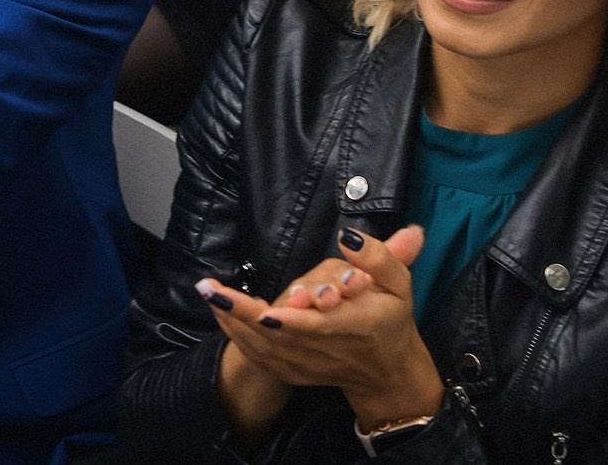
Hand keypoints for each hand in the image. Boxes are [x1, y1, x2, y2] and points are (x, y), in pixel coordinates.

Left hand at [202, 226, 441, 431]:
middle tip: (211, 290)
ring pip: (263, 347)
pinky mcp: (294, 371)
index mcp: (354, 325)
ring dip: (232, 321)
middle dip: (242, 313)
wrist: (386, 372)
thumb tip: (350, 237)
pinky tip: (220, 314)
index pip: (319, 325)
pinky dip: (237, 337)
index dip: (293, 321)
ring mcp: (306, 363)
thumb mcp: (399, 284)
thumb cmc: (391, 319)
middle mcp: (326, 348)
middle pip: (279, 335)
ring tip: (209, 294)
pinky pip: (259, 357)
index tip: (267, 313)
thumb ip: (380, 258)